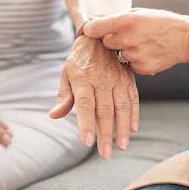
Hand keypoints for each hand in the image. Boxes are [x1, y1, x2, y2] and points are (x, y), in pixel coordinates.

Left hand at [49, 35, 138, 158]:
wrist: (99, 34)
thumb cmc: (79, 58)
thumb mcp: (67, 71)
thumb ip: (64, 95)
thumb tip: (54, 115)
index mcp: (83, 78)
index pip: (85, 104)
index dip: (87, 123)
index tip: (87, 142)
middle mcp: (102, 79)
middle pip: (105, 110)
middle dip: (105, 134)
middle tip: (105, 154)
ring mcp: (117, 79)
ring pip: (121, 106)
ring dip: (122, 128)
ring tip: (121, 147)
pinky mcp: (128, 79)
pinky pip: (133, 98)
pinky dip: (134, 114)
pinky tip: (132, 129)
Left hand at [84, 9, 188, 75]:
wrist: (187, 38)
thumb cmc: (160, 22)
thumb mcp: (138, 12)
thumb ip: (114, 18)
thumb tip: (90, 21)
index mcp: (125, 21)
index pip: (92, 29)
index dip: (90, 30)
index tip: (90, 31)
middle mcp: (128, 39)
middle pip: (104, 43)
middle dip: (111, 40)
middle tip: (126, 36)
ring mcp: (135, 55)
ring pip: (117, 56)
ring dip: (124, 51)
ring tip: (141, 44)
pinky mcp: (142, 68)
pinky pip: (129, 65)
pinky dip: (135, 61)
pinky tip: (148, 53)